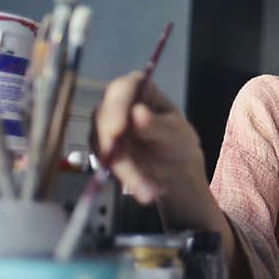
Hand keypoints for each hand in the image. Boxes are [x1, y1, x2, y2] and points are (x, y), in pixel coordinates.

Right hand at [93, 71, 205, 203]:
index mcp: (139, 87)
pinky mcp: (101, 146)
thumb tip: (137, 114)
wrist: (173, 169)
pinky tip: (142, 190)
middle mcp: (117, 102)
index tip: (118, 130)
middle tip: (127, 170)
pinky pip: (102, 161)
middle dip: (114, 146)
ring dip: (122, 169)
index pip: (121, 88)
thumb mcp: (175, 133)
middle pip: (103, 116)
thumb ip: (157, 125)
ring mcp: (105, 124)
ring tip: (147, 190)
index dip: (116, 107)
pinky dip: (121, 177)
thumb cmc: (177, 142)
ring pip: (100, 143)